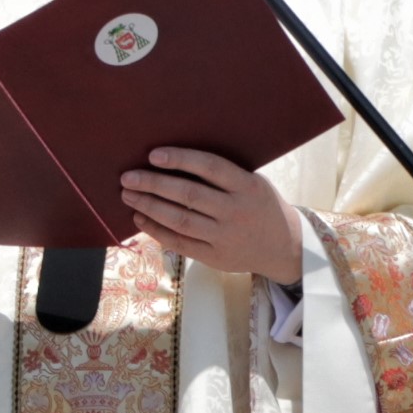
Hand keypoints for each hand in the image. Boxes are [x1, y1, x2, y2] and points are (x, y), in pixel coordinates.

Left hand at [121, 147, 304, 283]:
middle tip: (128, 176)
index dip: (180, 159)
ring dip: (149, 206)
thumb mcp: (254, 183)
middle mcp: (236, 211)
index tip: (153, 155)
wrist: (284, 247)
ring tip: (128, 195)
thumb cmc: (260, 206)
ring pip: (180, 220)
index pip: (210, 167)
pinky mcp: (216, 257)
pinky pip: (180, 243)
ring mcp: (225, 237)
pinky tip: (140, 219)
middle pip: (189, 195)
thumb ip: (223, 175)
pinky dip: (156, 230)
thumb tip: (174, 161)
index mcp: (248, 186)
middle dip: (154, 184)